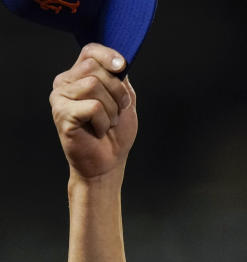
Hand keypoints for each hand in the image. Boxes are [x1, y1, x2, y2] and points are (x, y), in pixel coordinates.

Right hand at [49, 43, 137, 180]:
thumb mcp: (124, 100)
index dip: (108, 55)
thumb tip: (119, 61)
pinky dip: (103, 122)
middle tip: (116, 112)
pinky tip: (97, 131)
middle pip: (95, 68)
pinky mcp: (62, 113)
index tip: (122, 67)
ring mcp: (60, 97)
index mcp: (79, 76)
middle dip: (116, 92)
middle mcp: (65, 83)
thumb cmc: (115, 133)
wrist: (107, 162)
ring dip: (111, 110)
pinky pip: (93, 107)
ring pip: (94, 86)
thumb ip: (119, 78)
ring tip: (106, 123)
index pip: (90, 51)